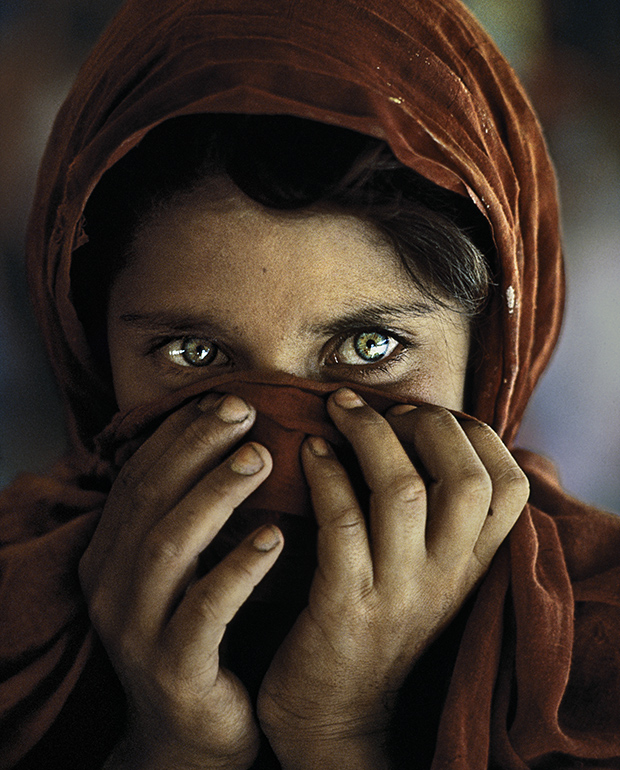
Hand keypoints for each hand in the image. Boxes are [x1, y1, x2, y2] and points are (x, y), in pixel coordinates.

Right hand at [79, 394, 282, 769]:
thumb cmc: (198, 634)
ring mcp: (136, 630)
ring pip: (170, 545)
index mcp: (110, 554)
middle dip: (196, 448)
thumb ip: (194, 514)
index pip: (139, 477)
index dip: (179, 434)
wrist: (188, 734)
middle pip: (150, 498)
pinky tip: (276, 538)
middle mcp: (110, 586)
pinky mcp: (173, 668)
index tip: (224, 399)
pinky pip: (206, 610)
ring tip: (261, 458)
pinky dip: (238, 568)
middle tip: (244, 410)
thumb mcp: (184, 570)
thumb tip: (237, 442)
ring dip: (215, 494)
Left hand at [257, 389, 528, 768]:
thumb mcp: (430, 580)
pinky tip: (309, 450)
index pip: (510, 487)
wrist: (334, 719)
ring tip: (338, 407)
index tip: (426, 415)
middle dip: (426, 423)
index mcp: (471, 567)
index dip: (476, 435)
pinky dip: (326, 474)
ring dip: (370, 434)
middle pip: (466, 479)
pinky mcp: (344, 607)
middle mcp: (446, 578)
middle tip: (383, 407)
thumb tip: (445, 442)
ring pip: (404, 491)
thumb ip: (445, 525)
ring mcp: (398, 593)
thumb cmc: (378, 629)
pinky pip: (341, 523)